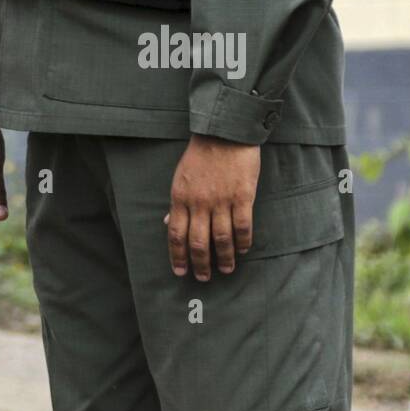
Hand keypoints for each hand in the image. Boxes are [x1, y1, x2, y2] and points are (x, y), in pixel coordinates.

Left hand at [165, 134, 260, 280]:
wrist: (224, 133)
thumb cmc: (200, 155)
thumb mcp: (180, 177)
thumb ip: (176, 203)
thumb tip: (166, 223)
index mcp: (180, 197)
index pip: (175, 234)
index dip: (177, 255)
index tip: (180, 271)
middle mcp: (199, 203)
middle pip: (198, 242)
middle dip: (200, 264)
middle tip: (203, 277)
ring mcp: (221, 201)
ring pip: (222, 239)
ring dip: (224, 258)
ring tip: (225, 269)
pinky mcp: (242, 197)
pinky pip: (242, 227)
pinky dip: (242, 242)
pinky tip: (242, 250)